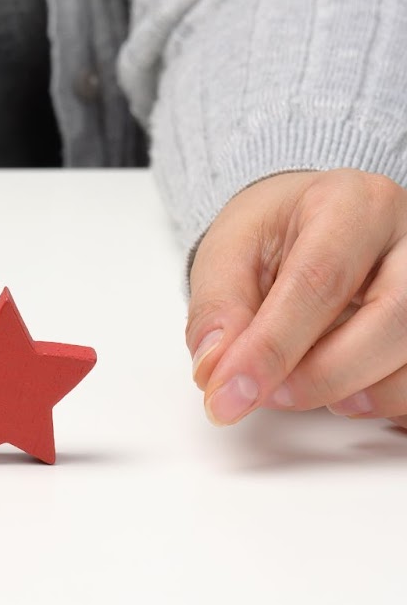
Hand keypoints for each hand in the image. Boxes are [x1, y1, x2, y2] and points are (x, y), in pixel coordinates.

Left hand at [187, 169, 406, 426]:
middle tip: (268, 397)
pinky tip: (343, 396)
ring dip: (357, 392)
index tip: (231, 390)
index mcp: (352, 204)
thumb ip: (219, 307)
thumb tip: (215, 368)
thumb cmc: (277, 232)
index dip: (272, 346)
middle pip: (389, 319)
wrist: (313, 224)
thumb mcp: (230, 250)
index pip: (319, 280)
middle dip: (322, 375)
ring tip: (300, 391)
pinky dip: (384, 400)